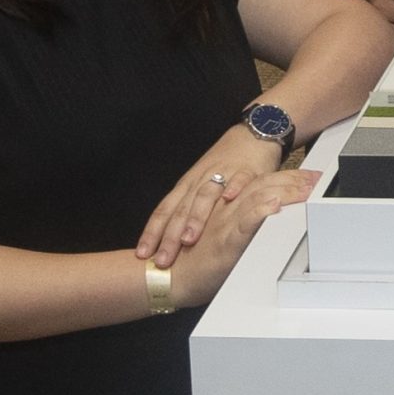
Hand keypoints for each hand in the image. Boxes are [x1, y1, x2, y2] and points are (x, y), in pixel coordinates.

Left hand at [136, 123, 279, 267]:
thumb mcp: (202, 184)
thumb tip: (175, 240)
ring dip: (196, 218)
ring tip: (189, 239)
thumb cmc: (225, 163)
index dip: (153, 233)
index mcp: (187, 186)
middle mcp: (199, 181)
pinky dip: (234, 188)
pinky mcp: (247, 170)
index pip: (165, 211)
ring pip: (205, 197)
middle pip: (181, 210)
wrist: (250, 135)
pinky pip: (239, 180)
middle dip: (170, 236)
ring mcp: (222, 174)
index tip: (143, 255)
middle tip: (163, 259)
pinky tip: (229, 199)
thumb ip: (191, 208)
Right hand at [166, 167, 320, 309]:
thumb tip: (261, 222)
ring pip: (255, 199)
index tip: (309, 176)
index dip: (286, 178)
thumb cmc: (193, 263)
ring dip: (283, 191)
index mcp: (224, 207)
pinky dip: (259, 212)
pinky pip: (243, 223)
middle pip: (262, 186)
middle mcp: (224, 209)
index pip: (259, 185)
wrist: (167, 279)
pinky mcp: (224, 241)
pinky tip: (274, 205)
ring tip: (306, 187)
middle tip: (317, 178)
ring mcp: (224, 223)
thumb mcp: (219, 239)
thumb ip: (239, 227)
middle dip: (292, 180)